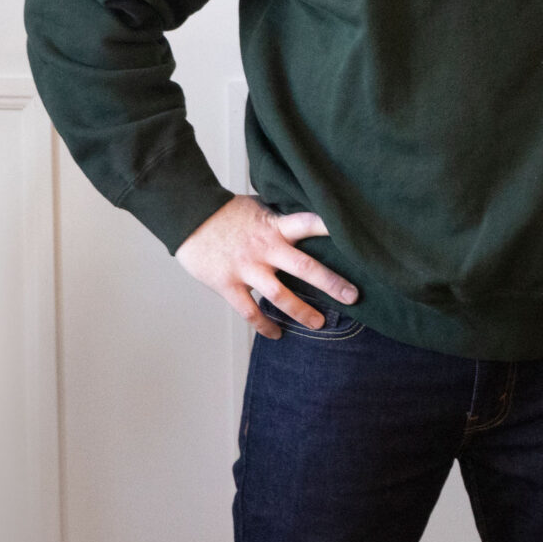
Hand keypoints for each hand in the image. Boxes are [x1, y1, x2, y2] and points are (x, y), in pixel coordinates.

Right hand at [176, 194, 357, 337]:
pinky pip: (249, 311)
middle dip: (330, 283)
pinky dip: (263, 325)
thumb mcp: (260, 207)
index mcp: (275, 226)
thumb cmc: (227, 212)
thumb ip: (282, 219)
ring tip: (320, 324)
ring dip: (301, 311)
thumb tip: (309, 221)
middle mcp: (265, 248)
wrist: (187, 216)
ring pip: (279, 294)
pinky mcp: (227, 283)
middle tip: (353, 297)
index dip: (330, 228)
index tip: (355, 237)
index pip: (309, 223)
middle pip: (303, 267)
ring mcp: (246, 267)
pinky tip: (277, 334)